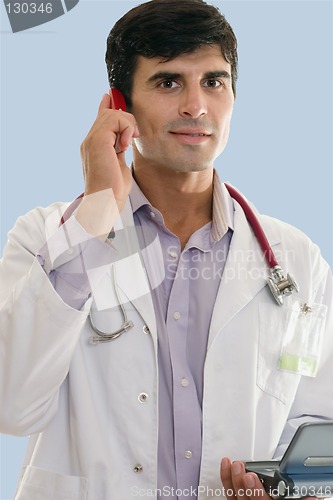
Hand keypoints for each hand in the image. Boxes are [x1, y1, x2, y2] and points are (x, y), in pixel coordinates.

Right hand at [77, 93, 139, 236]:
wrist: (105, 203)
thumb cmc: (113, 191)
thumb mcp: (119, 166)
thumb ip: (119, 150)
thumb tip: (125, 139)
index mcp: (93, 147)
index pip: (99, 119)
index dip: (106, 106)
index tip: (109, 96)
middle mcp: (89, 141)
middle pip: (108, 113)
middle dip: (125, 120)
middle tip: (131, 139)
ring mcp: (91, 140)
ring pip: (113, 114)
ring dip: (127, 126)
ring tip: (128, 144)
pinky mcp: (98, 140)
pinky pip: (116, 119)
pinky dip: (126, 129)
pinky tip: (125, 145)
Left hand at [220, 458, 315, 499]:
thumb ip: (299, 499)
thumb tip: (312, 497)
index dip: (256, 492)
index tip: (252, 476)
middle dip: (242, 483)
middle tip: (240, 467)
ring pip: (235, 496)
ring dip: (231, 479)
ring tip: (232, 463)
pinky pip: (230, 493)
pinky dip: (226, 479)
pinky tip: (226, 465)